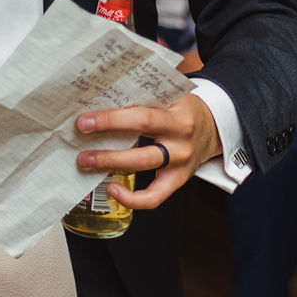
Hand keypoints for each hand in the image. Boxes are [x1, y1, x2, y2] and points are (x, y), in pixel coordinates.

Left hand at [75, 95, 219, 210]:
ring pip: (145, 169)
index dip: (111, 121)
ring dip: (112, 167)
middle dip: (107, 152)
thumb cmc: (184, 107)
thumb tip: (99, 98)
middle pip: (142, 150)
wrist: (216, 126)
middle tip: (80, 151)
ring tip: (86, 164)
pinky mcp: (179, 180)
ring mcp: (181, 162)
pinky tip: (113, 190)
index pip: (142, 118)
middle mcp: (181, 141)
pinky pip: (156, 197)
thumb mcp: (170, 96)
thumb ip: (143, 97)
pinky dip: (133, 199)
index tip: (84, 122)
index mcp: (178, 115)